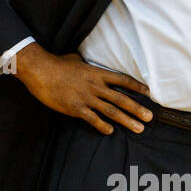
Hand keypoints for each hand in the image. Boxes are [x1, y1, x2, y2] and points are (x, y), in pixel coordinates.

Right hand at [14, 43, 152, 133]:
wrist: (40, 71)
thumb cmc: (57, 64)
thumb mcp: (77, 59)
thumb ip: (87, 64)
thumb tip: (88, 62)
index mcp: (97, 73)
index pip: (122, 80)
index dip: (137, 87)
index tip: (149, 94)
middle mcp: (95, 86)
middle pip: (121, 99)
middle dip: (137, 109)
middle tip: (150, 118)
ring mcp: (86, 98)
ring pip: (111, 111)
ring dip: (126, 120)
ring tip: (138, 128)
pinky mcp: (75, 108)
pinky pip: (93, 119)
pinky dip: (103, 126)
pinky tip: (110, 131)